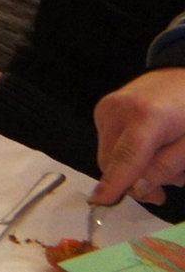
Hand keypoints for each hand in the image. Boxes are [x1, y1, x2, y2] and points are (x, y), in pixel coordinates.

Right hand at [94, 66, 184, 205]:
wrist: (181, 76)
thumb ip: (166, 167)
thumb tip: (138, 189)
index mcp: (145, 116)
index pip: (126, 157)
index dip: (114, 182)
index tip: (99, 201)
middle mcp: (117, 110)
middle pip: (112, 162)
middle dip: (134, 181)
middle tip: (164, 189)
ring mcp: (106, 108)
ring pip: (109, 157)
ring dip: (133, 169)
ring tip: (163, 158)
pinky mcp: (102, 110)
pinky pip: (109, 145)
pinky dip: (127, 155)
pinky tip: (149, 146)